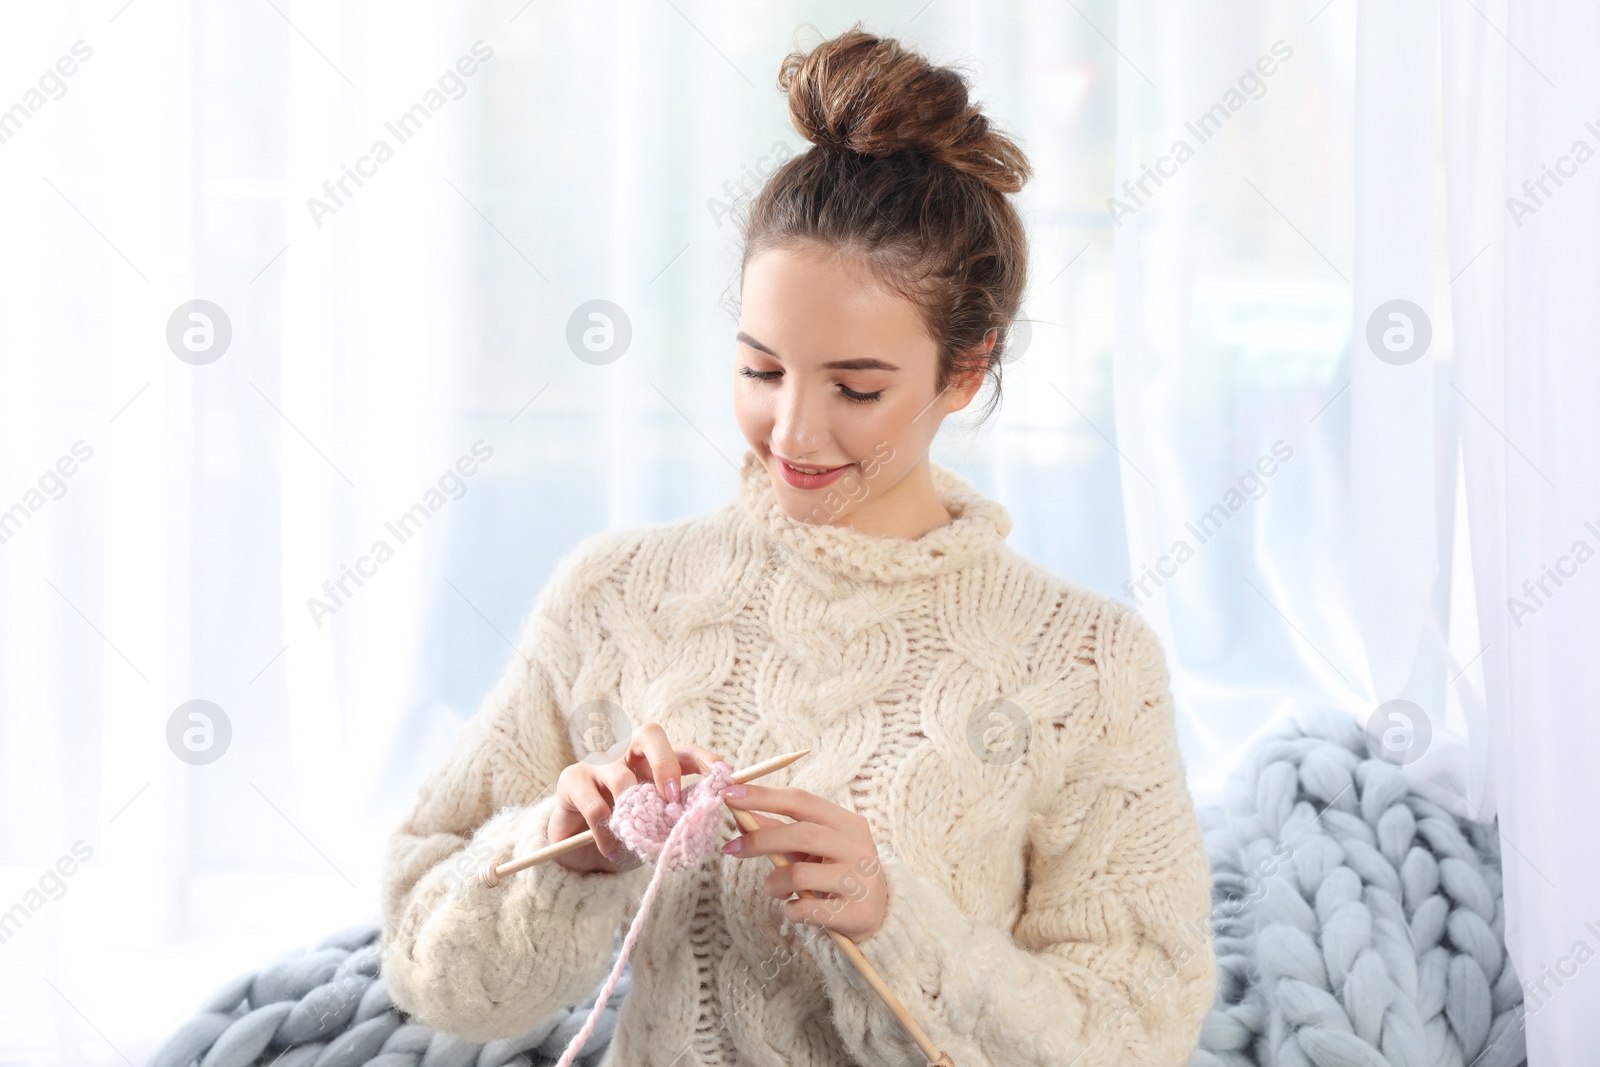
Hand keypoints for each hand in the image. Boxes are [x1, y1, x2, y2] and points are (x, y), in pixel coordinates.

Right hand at [549, 722, 727, 873]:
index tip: (724, 774)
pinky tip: (612, 850)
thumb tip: (703, 822)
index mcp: (654, 762)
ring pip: (619, 772)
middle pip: (650, 734)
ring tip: (636, 833)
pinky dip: (606, 833)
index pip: (684, 750)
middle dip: (665, 762)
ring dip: (632, 805)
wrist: (579, 845)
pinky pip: (594, 806)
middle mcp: (627, 752)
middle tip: (672, 796)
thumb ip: (674, 817)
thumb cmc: (625, 829)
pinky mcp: (571, 780)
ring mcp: (597, 763)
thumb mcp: (655, 822)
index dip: (705, 759)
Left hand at [719, 784, 887, 940]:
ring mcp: (860, 879)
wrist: (878, 914)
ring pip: (799, 875)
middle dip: (760, 840)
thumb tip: (740, 817)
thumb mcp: (813, 848)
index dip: (763, 796)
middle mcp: (856, 846)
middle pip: (801, 834)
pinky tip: (795, 908)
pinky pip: (806, 910)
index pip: (801, 800)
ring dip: (773, 883)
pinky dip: (790, 910)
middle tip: (732, 849)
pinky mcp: (857, 912)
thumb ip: (780, 831)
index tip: (729, 794)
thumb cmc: (836, 872)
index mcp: (846, 821)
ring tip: (774, 888)